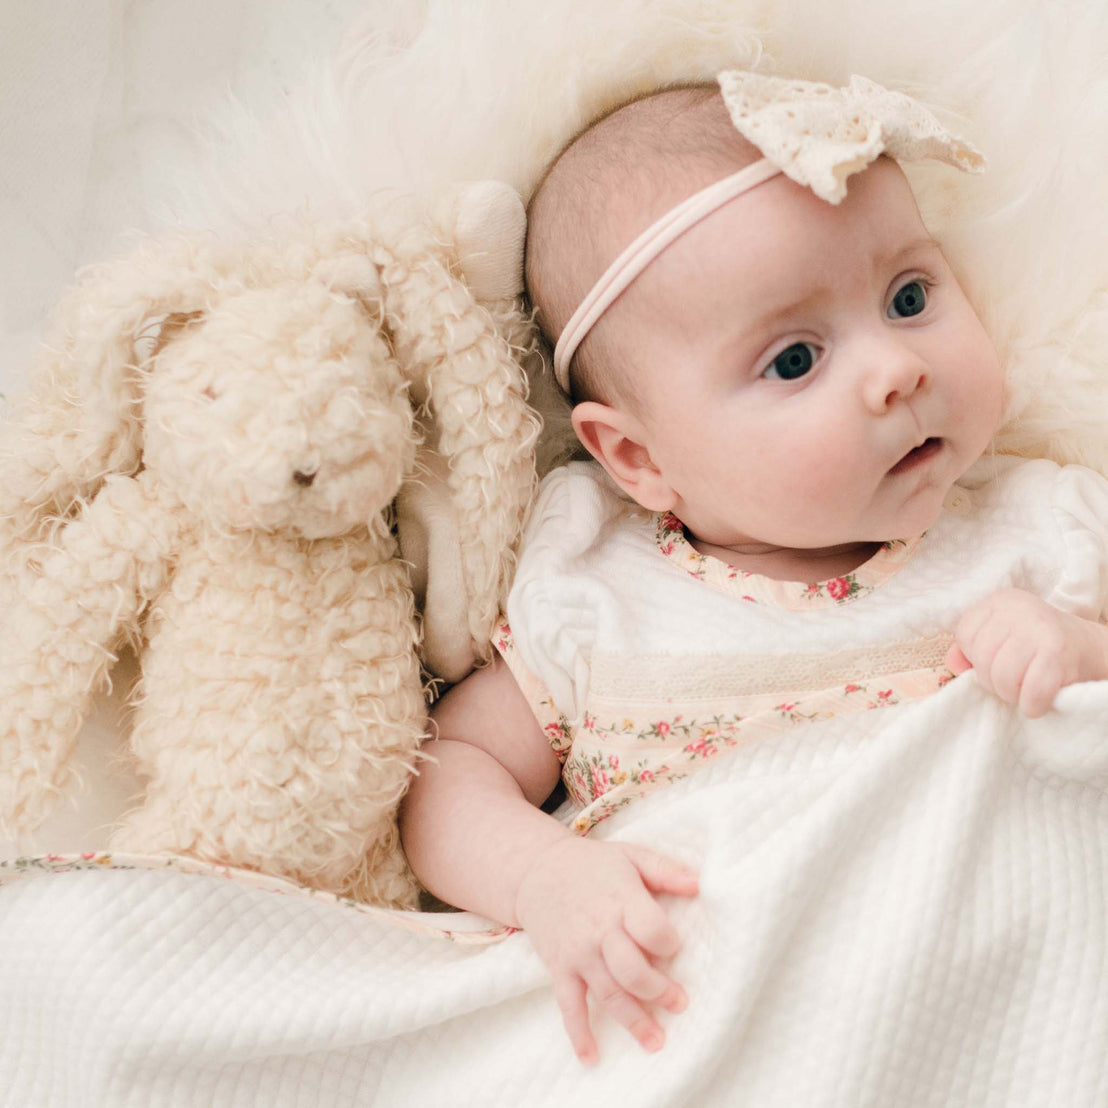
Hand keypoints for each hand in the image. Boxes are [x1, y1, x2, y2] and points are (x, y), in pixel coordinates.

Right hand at [513, 836, 698, 1065]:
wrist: (536, 870)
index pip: (652, 930)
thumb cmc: (591, 864)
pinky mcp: (560, 968)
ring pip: (609, 994)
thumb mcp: (630, 855)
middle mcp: (599, 930)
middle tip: (679, 1004)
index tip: (675, 949)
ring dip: (634, 1021)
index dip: (669, 944)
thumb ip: (666, 870)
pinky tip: (592, 1057)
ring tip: (657, 1041)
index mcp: (621, 901)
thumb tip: (701, 884)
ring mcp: (578, 953)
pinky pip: (569, 1006)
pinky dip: (579, 1034)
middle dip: (658, 992)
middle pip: (632, 971)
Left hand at [946, 588, 1107, 716]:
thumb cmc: (1039, 648)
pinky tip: (1039, 702)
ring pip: (1002, 677)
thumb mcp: (1002, 640)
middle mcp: (1019, 608)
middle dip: (994, 682)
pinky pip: (1031, 691)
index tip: (998, 662)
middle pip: (982, 658)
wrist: (1093, 651)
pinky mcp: (1058, 652)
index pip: (965, 635)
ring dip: (1012, 695)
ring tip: (1026, 690)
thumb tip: (952, 663)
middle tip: (1014, 683)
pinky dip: (1032, 705)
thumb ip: (972, 649)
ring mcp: (1039, 628)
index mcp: (999, 601)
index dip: (977, 659)